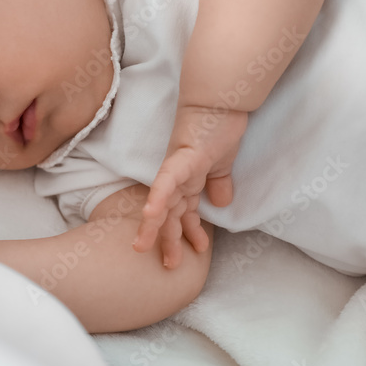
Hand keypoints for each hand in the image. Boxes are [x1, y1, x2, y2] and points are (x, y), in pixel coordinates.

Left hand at [134, 105, 246, 267]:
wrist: (219, 99)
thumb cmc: (220, 126)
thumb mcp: (223, 163)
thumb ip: (219, 183)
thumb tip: (220, 203)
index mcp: (188, 180)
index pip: (186, 212)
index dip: (190, 233)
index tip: (195, 253)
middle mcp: (177, 178)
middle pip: (171, 214)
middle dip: (168, 241)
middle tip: (168, 266)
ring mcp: (176, 169)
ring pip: (162, 203)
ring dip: (155, 227)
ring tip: (142, 248)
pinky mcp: (181, 159)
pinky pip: (167, 182)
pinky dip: (158, 199)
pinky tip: (149, 215)